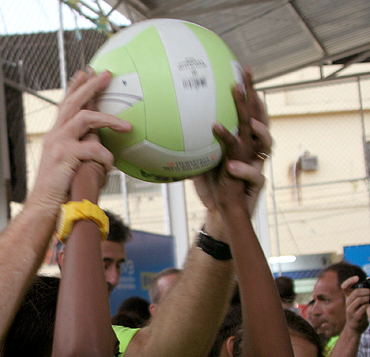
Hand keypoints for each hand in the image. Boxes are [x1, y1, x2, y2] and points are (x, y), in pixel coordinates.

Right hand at [31, 70, 130, 209]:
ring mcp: (58, 143)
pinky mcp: (65, 155)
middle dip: (91, 86)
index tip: (84, 72)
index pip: (64, 104)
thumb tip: (101, 145)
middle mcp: (55, 134)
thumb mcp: (69, 165)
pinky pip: (93, 148)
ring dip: (108, 119)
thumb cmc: (59, 189)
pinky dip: (105, 156)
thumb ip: (81, 151)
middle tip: (106, 74)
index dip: (74, 86)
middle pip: (73, 101)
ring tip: (126, 125)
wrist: (43, 206)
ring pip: (85, 118)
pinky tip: (110, 165)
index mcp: (55, 135)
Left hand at [193, 70, 268, 235]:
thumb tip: (165, 130)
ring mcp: (256, 166)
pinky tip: (229, 163)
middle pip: (259, 119)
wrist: (223, 214)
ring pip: (264, 142)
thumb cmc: (213, 186)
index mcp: (242, 143)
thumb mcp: (199, 161)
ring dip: (256, 127)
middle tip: (244, 78)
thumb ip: (192, 145)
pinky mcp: (255, 184)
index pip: (247, 113)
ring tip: (244, 118)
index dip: (247, 92)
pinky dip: (241, 166)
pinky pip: (252, 172)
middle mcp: (252, 151)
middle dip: (254, 97)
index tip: (240, 70)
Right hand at [342, 276, 369, 333]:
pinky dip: (369, 306)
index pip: (344, 286)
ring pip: (360, 300)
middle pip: (356, 292)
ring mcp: (350, 310)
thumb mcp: (357, 303)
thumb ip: (361, 295)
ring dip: (369, 298)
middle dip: (367, 291)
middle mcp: (347, 303)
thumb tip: (369, 283)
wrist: (354, 328)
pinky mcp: (355, 317)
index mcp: (348, 298)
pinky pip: (363, 308)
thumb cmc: (358, 313)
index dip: (349, 281)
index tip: (357, 278)